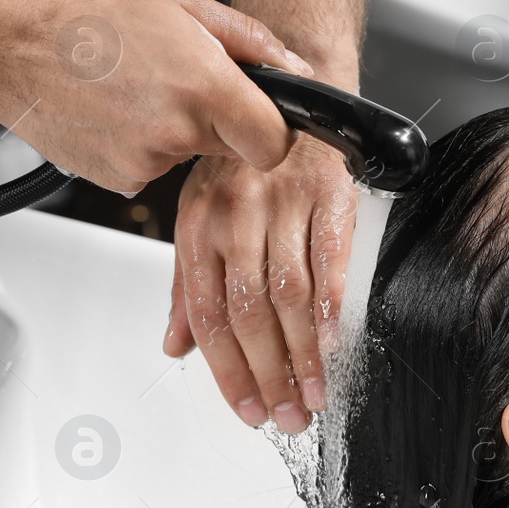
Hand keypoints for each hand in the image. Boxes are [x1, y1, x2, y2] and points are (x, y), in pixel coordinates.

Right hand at [0, 0, 302, 192]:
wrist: (8, 41)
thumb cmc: (86, 14)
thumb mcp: (181, 2)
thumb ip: (250, 39)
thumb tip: (294, 65)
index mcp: (206, 87)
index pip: (277, 144)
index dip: (277, 132)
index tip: (266, 118)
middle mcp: (178, 131)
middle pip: (236, 150)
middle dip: (225, 122)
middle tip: (186, 84)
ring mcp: (145, 161)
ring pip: (190, 155)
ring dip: (178, 128)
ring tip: (139, 87)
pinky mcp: (117, 178)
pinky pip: (152, 166)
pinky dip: (142, 143)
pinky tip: (116, 109)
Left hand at [164, 135, 356, 430]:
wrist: (288, 92)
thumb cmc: (244, 159)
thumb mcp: (201, 213)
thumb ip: (189, 285)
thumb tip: (176, 346)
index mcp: (199, 227)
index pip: (209, 315)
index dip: (229, 371)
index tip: (249, 409)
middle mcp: (235, 215)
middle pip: (250, 313)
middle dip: (270, 375)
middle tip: (288, 415)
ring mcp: (282, 203)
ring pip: (289, 294)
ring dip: (303, 353)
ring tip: (314, 393)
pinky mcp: (327, 192)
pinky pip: (329, 256)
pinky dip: (331, 303)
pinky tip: (332, 340)